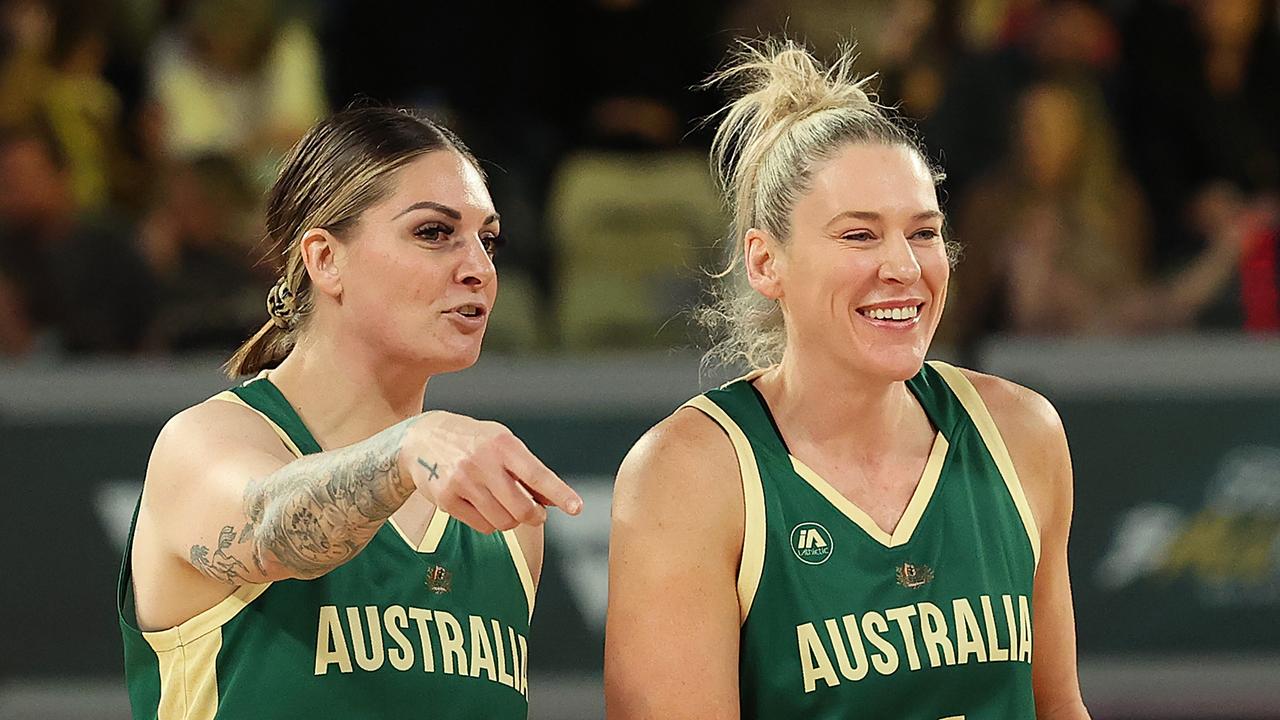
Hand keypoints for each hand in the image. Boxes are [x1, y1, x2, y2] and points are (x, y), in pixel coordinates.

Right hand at [399, 411, 582, 533]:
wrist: (422, 439)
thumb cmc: (472, 441)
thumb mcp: (502, 443)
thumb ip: (527, 470)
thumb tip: (553, 499)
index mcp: (502, 444)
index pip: (537, 475)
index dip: (559, 494)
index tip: (576, 507)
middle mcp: (482, 462)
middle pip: (522, 508)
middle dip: (535, 516)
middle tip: (536, 514)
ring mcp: (463, 482)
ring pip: (503, 521)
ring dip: (511, 520)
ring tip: (505, 506)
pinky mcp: (447, 499)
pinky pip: (482, 526)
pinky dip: (490, 523)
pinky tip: (483, 506)